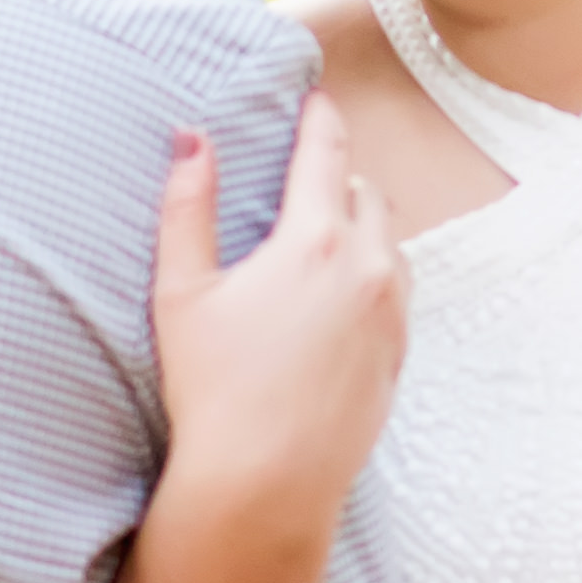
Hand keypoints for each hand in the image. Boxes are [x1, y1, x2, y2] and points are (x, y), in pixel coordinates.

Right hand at [148, 106, 403, 527]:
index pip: (325, 153)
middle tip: (307, 176)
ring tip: (322, 234)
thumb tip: (191, 138)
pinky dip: (372, 275)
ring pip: (389, 243)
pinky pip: (395, 292)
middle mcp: (367, 268)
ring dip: (361, 226)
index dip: (319, 118)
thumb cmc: (212, 389)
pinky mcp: (399, 355)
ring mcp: (392, 314)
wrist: (265, 485)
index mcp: (313, 241)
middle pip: (365, 194)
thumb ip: (187, 207)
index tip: (316, 97)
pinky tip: (339, 294)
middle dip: (337, 177)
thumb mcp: (183, 292)